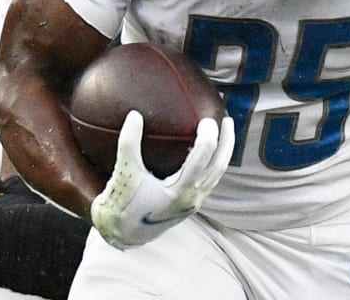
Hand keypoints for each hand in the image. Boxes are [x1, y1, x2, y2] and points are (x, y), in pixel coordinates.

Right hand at [90, 110, 233, 249]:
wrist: (121, 235)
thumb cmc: (122, 205)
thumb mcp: (124, 172)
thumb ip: (129, 143)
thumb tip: (134, 115)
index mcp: (180, 191)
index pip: (203, 156)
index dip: (208, 135)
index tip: (205, 119)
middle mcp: (192, 198)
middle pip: (220, 165)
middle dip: (227, 141)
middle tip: (226, 119)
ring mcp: (193, 203)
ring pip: (217, 174)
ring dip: (223, 152)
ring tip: (223, 133)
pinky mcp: (189, 205)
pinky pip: (209, 180)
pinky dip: (212, 163)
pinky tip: (206, 152)